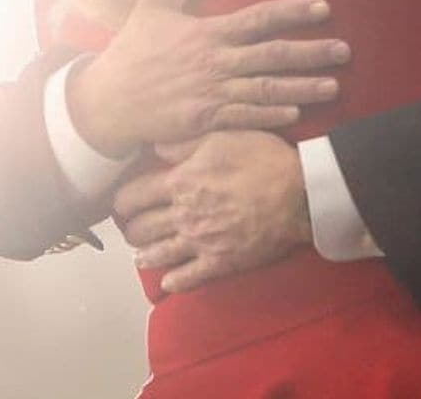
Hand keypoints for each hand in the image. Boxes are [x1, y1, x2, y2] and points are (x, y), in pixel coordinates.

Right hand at [71, 0, 348, 155]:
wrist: (107, 100)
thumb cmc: (132, 52)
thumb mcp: (150, 8)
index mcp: (208, 32)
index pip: (259, 17)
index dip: (293, 11)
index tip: (323, 7)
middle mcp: (216, 61)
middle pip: (273, 55)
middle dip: (312, 52)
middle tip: (345, 51)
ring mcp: (212, 92)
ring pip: (266, 89)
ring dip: (303, 87)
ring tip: (334, 86)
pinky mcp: (205, 119)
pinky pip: (245, 117)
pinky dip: (271, 116)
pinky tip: (297, 113)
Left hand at [113, 131, 310, 293]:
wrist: (298, 193)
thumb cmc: (263, 159)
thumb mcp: (222, 136)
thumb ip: (184, 143)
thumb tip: (155, 146)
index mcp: (180, 182)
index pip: (134, 195)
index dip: (123, 199)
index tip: (122, 202)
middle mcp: (183, 215)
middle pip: (140, 227)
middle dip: (130, 228)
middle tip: (131, 228)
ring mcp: (200, 242)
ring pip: (158, 254)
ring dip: (144, 255)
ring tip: (139, 256)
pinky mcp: (220, 262)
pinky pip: (189, 278)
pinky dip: (173, 282)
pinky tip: (167, 283)